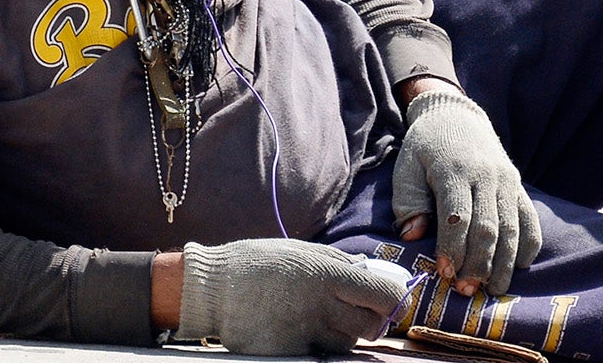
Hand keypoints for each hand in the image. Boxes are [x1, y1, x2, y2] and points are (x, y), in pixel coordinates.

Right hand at [175, 239, 410, 355]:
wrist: (212, 290)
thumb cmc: (255, 264)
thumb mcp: (297, 251)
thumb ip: (335, 262)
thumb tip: (369, 273)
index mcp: (326, 274)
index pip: (385, 296)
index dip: (390, 300)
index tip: (382, 300)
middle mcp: (322, 306)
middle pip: (371, 327)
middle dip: (366, 320)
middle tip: (348, 311)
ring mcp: (307, 333)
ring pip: (347, 344)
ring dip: (339, 334)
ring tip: (313, 317)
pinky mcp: (294, 353)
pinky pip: (320, 354)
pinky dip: (315, 345)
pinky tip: (294, 329)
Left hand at [392, 85, 540, 294]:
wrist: (455, 115)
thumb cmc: (425, 147)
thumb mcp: (406, 166)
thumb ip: (407, 201)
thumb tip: (412, 237)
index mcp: (453, 170)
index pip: (457, 216)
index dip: (452, 248)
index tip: (444, 273)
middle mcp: (486, 176)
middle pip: (488, 228)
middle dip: (478, 264)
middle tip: (466, 290)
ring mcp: (507, 181)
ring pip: (512, 228)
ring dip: (504, 264)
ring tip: (492, 289)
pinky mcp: (519, 186)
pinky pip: (530, 220)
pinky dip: (527, 246)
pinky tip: (518, 267)